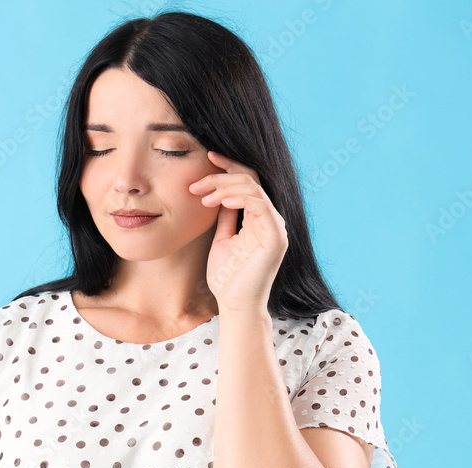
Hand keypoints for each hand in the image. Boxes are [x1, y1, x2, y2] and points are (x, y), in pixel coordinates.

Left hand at [188, 150, 288, 314]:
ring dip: (224, 186)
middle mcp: (271, 219)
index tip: (207, 158)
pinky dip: (239, 198)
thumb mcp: (222, 238)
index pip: (248, 181)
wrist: (235, 304)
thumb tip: (220, 193)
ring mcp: (276, 227)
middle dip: (220, 177)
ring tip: (203, 195)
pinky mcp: (276, 237)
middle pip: (250, 180)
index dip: (229, 167)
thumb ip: (225, 216)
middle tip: (195, 185)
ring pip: (254, 188)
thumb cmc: (227, 277)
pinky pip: (260, 205)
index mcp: (259, 218)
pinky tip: (220, 200)